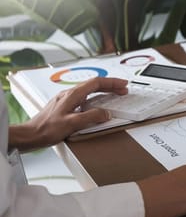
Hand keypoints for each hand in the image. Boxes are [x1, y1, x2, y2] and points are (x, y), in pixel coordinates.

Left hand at [9, 77, 127, 150]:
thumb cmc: (47, 129)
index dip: (112, 82)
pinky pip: (85, 98)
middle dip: (110, 86)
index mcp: (72, 95)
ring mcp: (67, 100)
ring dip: (104, 91)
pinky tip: (98, 104)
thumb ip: (91, 117)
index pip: (96, 83)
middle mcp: (69, 95)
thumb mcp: (72, 123)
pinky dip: (96, 98)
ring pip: (90, 91)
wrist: (31, 135)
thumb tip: (106, 113)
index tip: (123, 84)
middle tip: (122, 89)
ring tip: (114, 95)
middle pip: (94, 85)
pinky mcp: (65, 107)